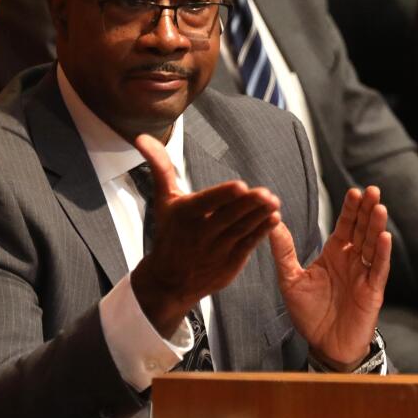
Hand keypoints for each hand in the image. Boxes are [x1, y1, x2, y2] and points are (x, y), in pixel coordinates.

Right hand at [130, 133, 281, 336]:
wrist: (168, 280)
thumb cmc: (169, 232)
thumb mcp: (163, 199)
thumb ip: (160, 167)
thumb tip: (143, 137)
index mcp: (185, 215)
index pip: (206, 203)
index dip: (223, 194)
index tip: (240, 186)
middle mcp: (200, 234)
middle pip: (228, 217)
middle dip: (248, 205)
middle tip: (266, 194)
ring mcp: (217, 251)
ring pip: (241, 230)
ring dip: (259, 216)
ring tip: (273, 202)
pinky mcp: (230, 263)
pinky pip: (248, 245)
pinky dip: (262, 232)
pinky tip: (274, 218)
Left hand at [270, 186, 391, 370]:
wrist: (324, 345)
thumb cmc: (309, 314)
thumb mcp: (290, 280)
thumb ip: (284, 252)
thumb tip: (272, 223)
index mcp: (335, 253)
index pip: (345, 225)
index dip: (350, 209)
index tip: (354, 191)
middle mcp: (352, 259)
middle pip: (362, 229)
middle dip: (367, 210)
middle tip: (372, 191)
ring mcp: (364, 273)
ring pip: (372, 244)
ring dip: (376, 226)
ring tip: (378, 208)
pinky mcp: (372, 290)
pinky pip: (378, 268)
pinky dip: (381, 253)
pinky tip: (384, 237)